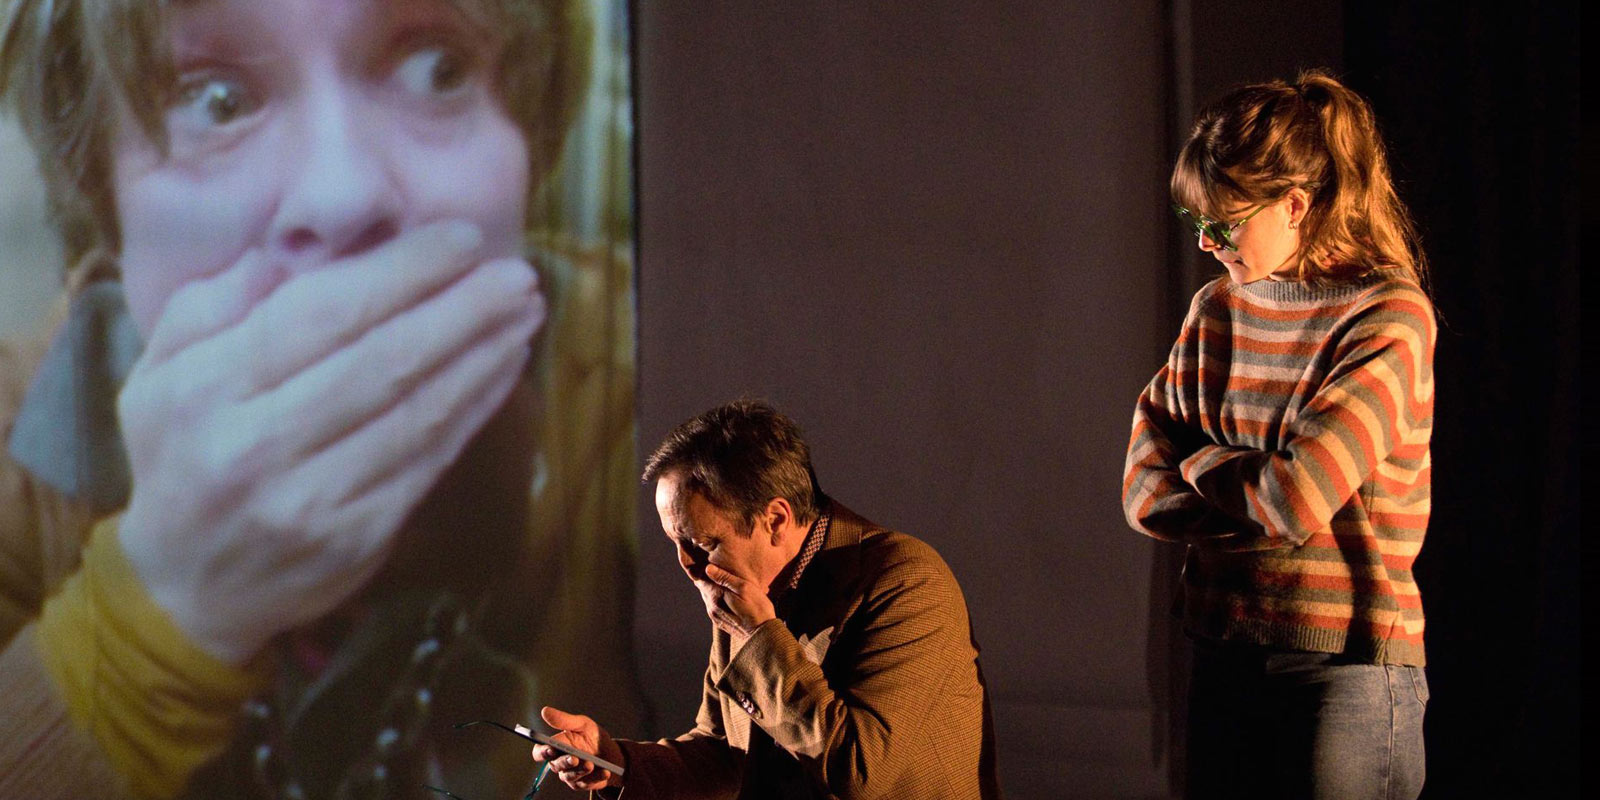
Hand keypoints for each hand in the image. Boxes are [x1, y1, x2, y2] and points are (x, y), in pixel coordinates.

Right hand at [115, 221, 543, 662]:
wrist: (186, 586)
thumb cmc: (180, 456)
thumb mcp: (159, 374)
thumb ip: (211, 305)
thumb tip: (283, 255)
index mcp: (206, 389)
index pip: (317, 314)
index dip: (400, 271)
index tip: (462, 238)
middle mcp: (255, 445)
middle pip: (380, 360)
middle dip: (460, 308)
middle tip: (517, 271)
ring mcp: (311, 498)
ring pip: (415, 412)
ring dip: (482, 355)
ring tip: (525, 311)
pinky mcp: (358, 538)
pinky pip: (429, 460)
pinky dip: (474, 408)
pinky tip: (505, 368)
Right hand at [532, 706, 623, 791]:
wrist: (610, 752)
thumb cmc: (591, 737)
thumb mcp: (582, 724)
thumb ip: (563, 720)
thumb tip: (544, 711)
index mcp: (556, 746)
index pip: (540, 752)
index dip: (542, 752)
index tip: (550, 749)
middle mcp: (559, 762)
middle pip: (555, 765)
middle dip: (564, 762)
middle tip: (574, 758)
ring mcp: (570, 775)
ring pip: (569, 776)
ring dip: (580, 771)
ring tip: (591, 764)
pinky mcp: (582, 783)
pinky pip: (586, 783)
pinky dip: (596, 777)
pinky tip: (605, 772)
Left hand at [700, 562, 776, 638]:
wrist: (763, 634)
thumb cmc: (757, 608)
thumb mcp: (744, 588)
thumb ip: (725, 578)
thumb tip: (708, 568)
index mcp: (715, 596)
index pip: (701, 578)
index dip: (705, 569)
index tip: (713, 561)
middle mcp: (711, 607)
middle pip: (703, 587)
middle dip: (708, 578)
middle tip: (719, 568)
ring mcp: (715, 615)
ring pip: (708, 596)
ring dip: (713, 588)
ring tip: (724, 581)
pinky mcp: (720, 622)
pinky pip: (713, 605)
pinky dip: (717, 598)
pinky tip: (728, 595)